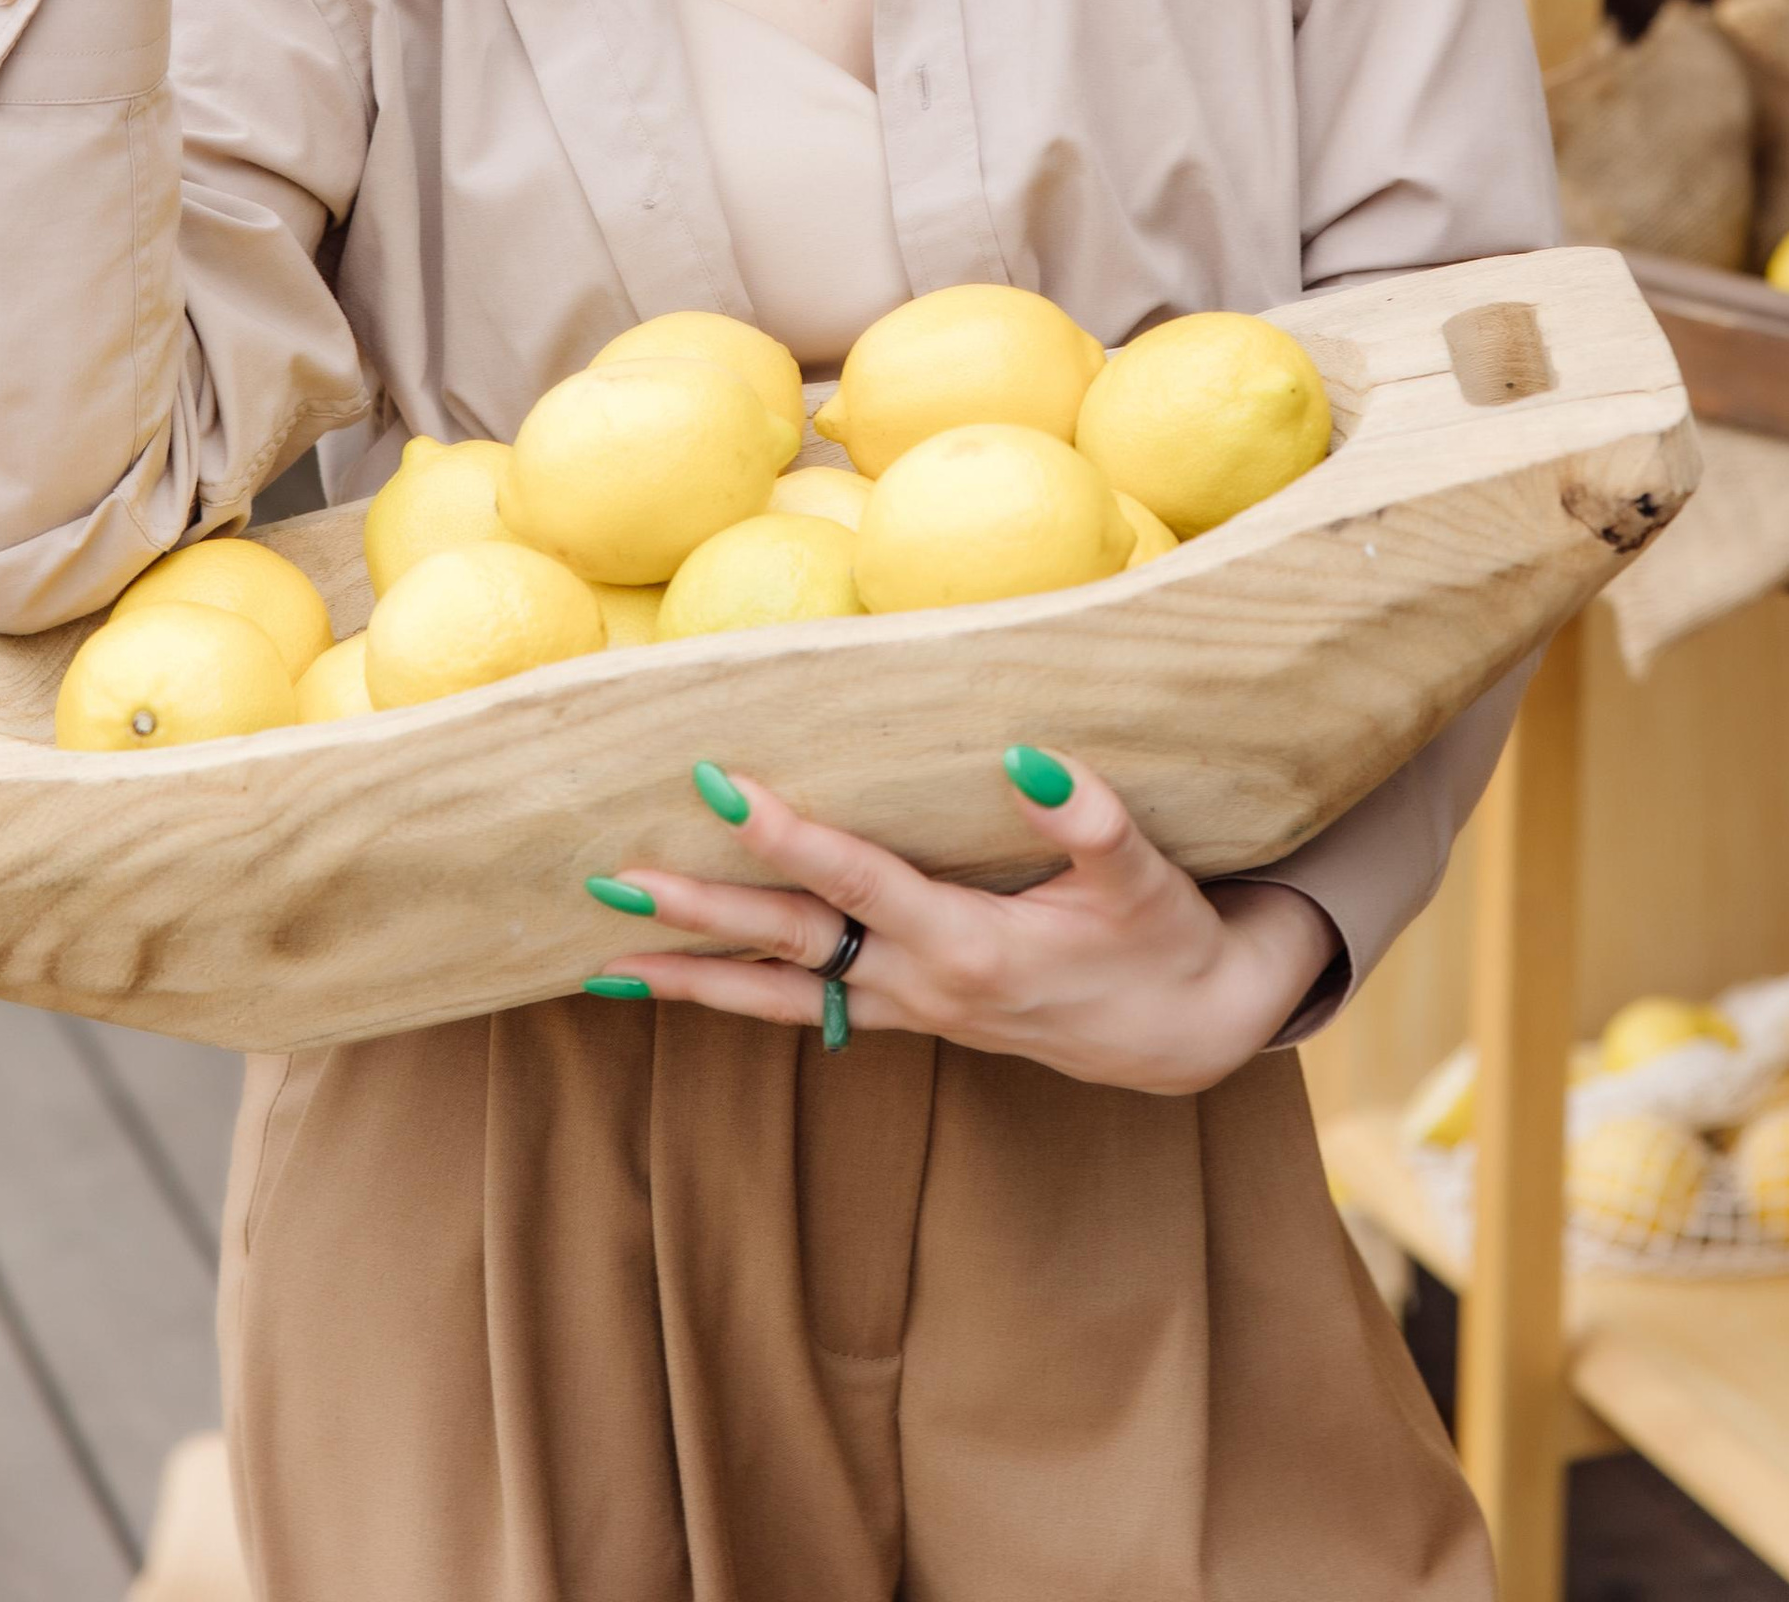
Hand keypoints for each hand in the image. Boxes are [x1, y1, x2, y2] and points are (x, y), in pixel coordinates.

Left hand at [583, 750, 1339, 1094]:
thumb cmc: (1162, 941)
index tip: (719, 785)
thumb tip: (1028, 754)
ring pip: (781, 994)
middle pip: (792, 945)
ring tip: (606, 959)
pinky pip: (804, 1009)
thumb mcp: (1142, 876)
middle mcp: (924, 986)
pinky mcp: (910, 1016)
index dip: (788, 834)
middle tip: (615, 883)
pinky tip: (679, 986)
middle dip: (701, 915)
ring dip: (694, 976)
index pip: (858, 881)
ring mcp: (911, 1009)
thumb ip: (1088, 818)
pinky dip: (737, 998)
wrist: (1182, 1034)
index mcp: (971, 947)